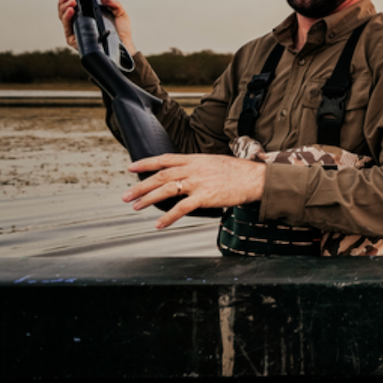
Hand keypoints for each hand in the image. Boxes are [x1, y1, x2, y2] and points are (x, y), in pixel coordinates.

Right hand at [56, 0, 136, 54]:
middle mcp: (81, 24)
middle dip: (64, 2)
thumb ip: (113, 3)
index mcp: (88, 17)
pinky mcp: (76, 40)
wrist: (125, 45)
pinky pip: (68, 29)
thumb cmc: (121, 32)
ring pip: (64, 19)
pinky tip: (71, 11)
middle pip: (64, 12)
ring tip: (71, 2)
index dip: (66, 0)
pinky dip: (67, 18)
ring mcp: (77, 32)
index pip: (72, 7)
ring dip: (64, 8)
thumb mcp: (120, 13)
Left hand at [124, 153, 265, 228]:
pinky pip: (181, 208)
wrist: (255, 178)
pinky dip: (168, 217)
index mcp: (195, 159)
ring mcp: (198, 182)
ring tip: (136, 207)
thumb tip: (184, 174)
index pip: (164, 159)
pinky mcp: (205, 197)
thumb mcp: (214, 162)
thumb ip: (197, 166)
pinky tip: (159, 224)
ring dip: (148, 199)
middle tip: (126, 195)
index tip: (131, 167)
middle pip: (160, 176)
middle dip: (140, 186)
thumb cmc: (238, 171)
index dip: (146, 163)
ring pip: (166, 189)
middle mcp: (193, 169)